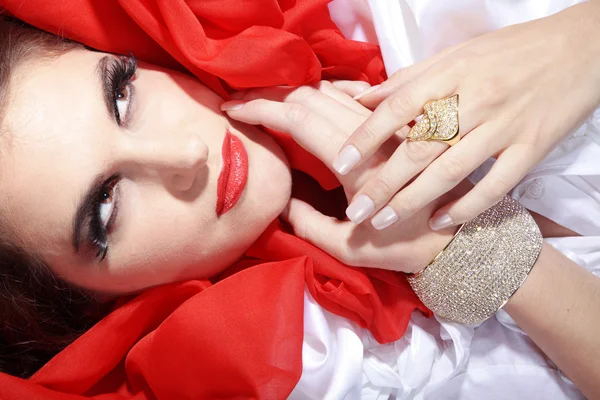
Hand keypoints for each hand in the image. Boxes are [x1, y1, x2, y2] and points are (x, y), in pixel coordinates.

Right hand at [222, 81, 463, 272]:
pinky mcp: (395, 126)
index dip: (261, 110)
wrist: (456, 237)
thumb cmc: (401, 248)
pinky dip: (326, 91)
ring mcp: (387, 126)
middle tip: (240, 103)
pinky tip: (311, 97)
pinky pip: (356, 96)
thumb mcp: (346, 249)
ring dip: (294, 92)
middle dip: (269, 96)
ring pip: (332, 92)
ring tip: (267, 101)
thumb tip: (280, 198)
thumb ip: (306, 224)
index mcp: (356, 164)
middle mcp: (372, 135)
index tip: (232, 109)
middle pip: (311, 98)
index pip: (298, 119)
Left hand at [334, 1, 599, 230]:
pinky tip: (438, 222)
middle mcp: (475, 100)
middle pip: (419, 147)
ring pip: (451, 171)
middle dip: (383, 183)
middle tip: (355, 211)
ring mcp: (505, 127)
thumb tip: (363, 99)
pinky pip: (494, 186)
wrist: (580, 48)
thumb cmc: (509, 51)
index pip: (398, 107)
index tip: (340, 163)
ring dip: (413, 201)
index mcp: (452, 73)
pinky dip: (465, 207)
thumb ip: (409, 79)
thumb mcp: (456, 55)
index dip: (365, 137)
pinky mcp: (532, 148)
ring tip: (383, 222)